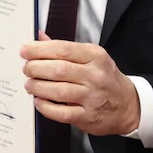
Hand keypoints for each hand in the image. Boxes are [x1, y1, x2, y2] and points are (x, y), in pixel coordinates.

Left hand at [21, 35, 140, 136]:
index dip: (40, 50)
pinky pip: (62, 112)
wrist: (127, 104)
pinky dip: (46, 107)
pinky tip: (39, 101)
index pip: (64, 49)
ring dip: (38, 87)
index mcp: (96, 56)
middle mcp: (95, 75)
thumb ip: (65, 49)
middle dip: (36, 68)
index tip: (25, 50)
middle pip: (59, 69)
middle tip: (26, 69)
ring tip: (30, 85)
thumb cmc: (105, 79)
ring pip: (58, 91)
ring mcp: (92, 97)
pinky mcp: (88, 116)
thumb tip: (40, 37)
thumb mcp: (91, 58)